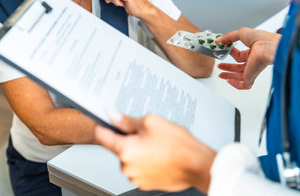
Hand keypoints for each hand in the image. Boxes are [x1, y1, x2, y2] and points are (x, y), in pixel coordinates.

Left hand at [94, 113, 215, 192]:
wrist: (197, 165)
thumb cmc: (178, 146)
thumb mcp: (151, 122)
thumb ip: (128, 121)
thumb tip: (113, 116)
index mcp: (125, 150)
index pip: (102, 136)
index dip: (102, 125)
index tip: (104, 120)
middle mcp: (127, 167)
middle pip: (118, 147)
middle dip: (128, 138)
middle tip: (145, 132)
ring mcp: (137, 177)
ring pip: (130, 158)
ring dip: (138, 150)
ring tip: (157, 144)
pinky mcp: (146, 183)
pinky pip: (140, 168)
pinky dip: (146, 160)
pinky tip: (160, 154)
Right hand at [216, 28, 280, 88]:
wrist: (268, 47)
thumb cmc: (262, 39)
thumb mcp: (242, 33)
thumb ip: (229, 37)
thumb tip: (220, 40)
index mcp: (253, 51)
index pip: (239, 55)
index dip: (230, 54)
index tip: (223, 51)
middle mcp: (253, 61)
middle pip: (238, 67)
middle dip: (228, 67)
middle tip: (220, 66)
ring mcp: (252, 69)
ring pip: (240, 76)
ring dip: (229, 76)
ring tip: (221, 74)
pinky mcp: (251, 76)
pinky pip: (244, 85)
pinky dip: (236, 85)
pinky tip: (229, 81)